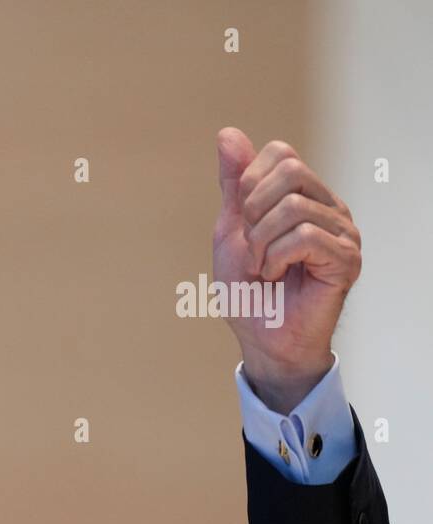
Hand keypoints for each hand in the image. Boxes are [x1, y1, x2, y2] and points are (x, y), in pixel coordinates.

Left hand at [213, 128, 360, 412]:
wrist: (261, 338)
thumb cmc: (249, 290)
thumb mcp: (231, 229)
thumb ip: (234, 184)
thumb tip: (228, 134)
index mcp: (302, 195)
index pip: (281, 153)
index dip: (249, 184)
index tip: (243, 222)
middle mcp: (327, 206)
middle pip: (290, 171)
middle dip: (254, 213)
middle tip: (252, 248)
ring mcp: (342, 230)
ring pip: (294, 207)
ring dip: (262, 243)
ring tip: (263, 268)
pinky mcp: (346, 257)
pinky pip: (306, 237)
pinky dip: (278, 258)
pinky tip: (278, 275)